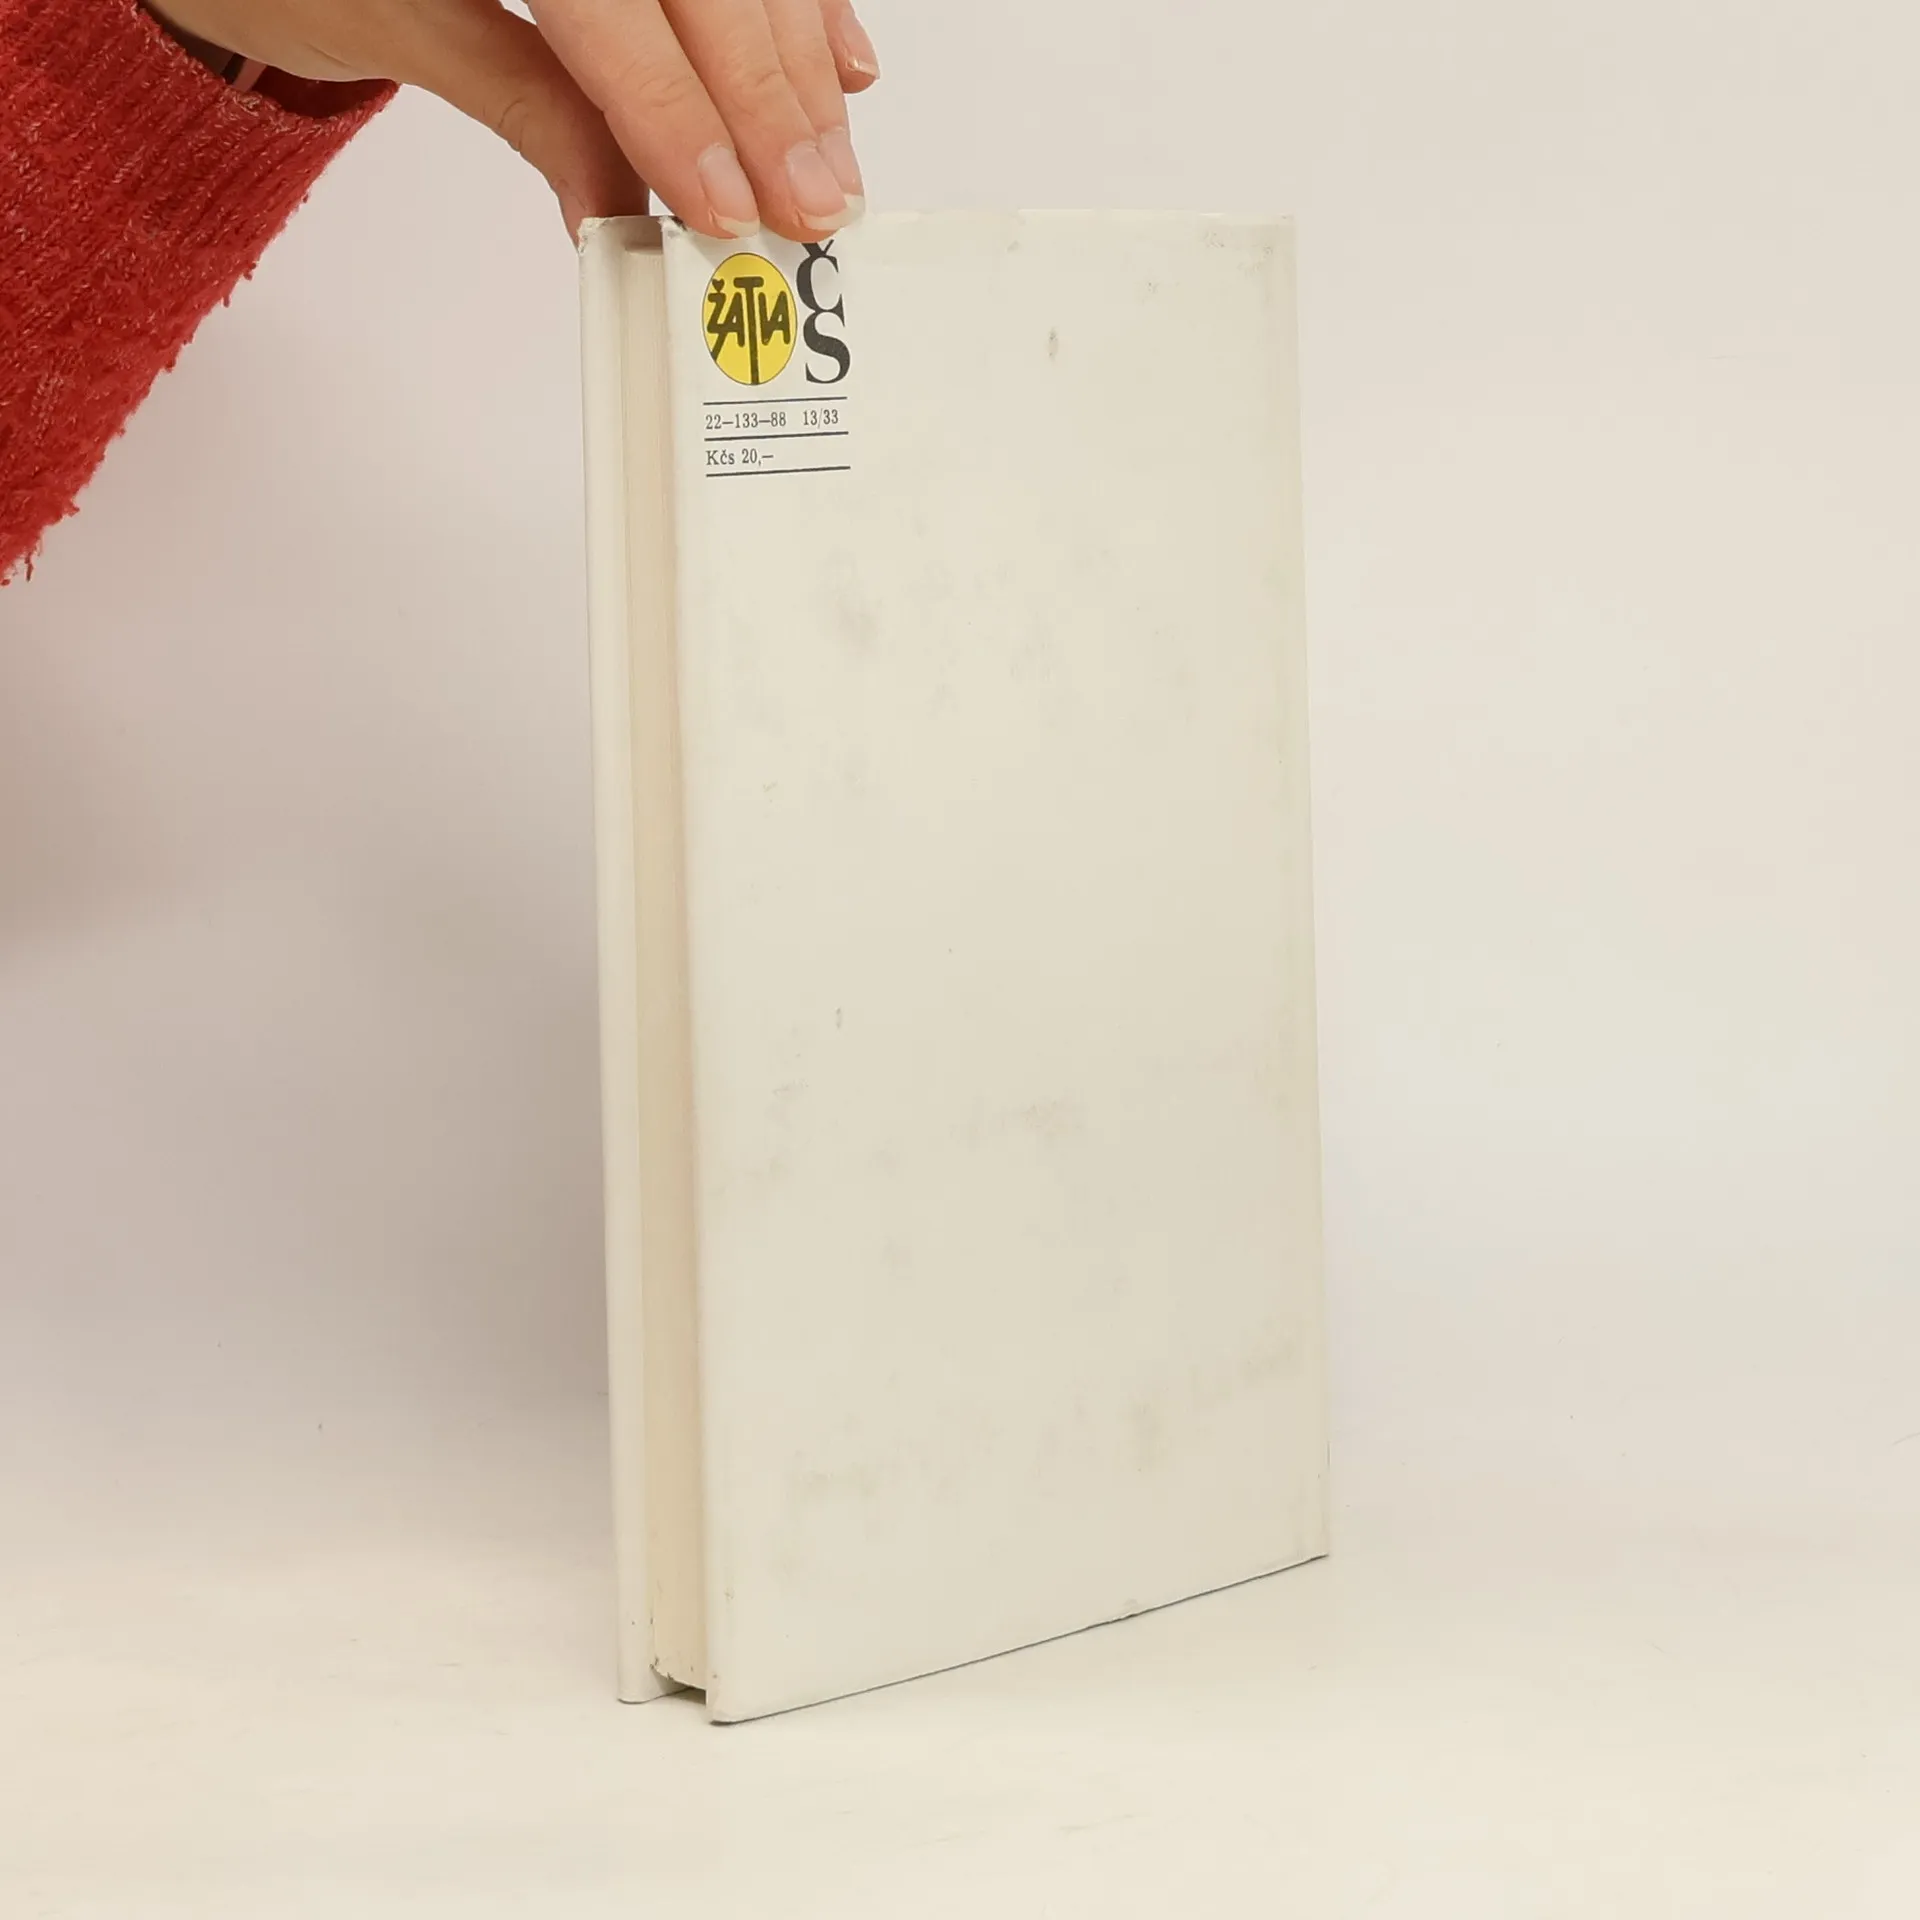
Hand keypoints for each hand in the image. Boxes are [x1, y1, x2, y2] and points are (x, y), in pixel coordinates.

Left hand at [147, 0, 879, 240]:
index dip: (680, 107)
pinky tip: (841, 60)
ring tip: (829, 164)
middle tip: (810, 204)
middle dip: (769, 95)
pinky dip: (802, 2)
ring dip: (801, 62)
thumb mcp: (387, 21)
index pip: (613, 6)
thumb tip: (621, 211)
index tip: (726, 207)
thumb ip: (523, 101)